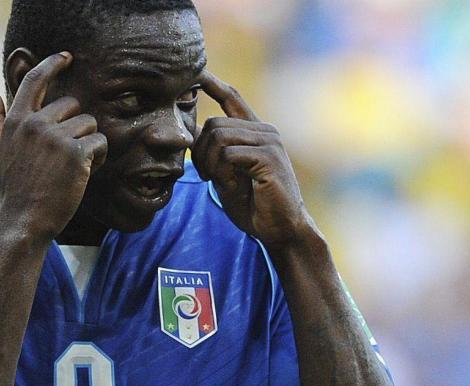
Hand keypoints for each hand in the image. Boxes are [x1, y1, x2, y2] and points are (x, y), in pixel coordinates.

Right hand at [0, 52, 107, 242]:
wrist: (24, 221)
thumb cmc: (11, 189)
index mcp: (16, 120)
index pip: (34, 80)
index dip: (52, 64)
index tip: (66, 57)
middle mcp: (35, 123)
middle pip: (72, 105)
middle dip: (75, 127)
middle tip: (65, 156)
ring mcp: (56, 138)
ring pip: (89, 125)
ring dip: (87, 144)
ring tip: (72, 167)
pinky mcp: (76, 154)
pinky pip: (100, 143)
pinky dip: (98, 158)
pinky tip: (83, 174)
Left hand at [192, 71, 314, 249]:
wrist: (280, 228)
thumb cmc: (253, 203)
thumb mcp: (226, 174)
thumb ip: (213, 153)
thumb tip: (190, 134)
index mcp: (255, 132)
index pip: (232, 98)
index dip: (213, 84)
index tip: (196, 74)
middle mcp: (265, 131)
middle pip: (214, 124)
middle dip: (200, 151)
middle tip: (204, 175)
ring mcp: (269, 142)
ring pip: (219, 137)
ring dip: (209, 162)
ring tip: (215, 180)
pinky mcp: (269, 158)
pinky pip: (230, 154)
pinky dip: (222, 171)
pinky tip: (232, 184)